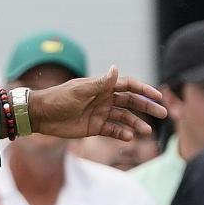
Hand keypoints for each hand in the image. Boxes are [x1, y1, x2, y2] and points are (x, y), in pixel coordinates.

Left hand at [28, 65, 165, 140]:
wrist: (40, 115)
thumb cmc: (58, 98)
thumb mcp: (80, 91)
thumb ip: (100, 83)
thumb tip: (116, 68)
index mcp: (102, 86)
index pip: (128, 85)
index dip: (144, 90)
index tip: (157, 96)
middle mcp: (104, 99)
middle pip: (131, 102)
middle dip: (147, 107)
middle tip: (163, 113)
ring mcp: (100, 113)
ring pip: (124, 118)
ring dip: (136, 124)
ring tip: (146, 131)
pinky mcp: (94, 127)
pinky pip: (112, 130)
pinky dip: (121, 133)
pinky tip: (129, 137)